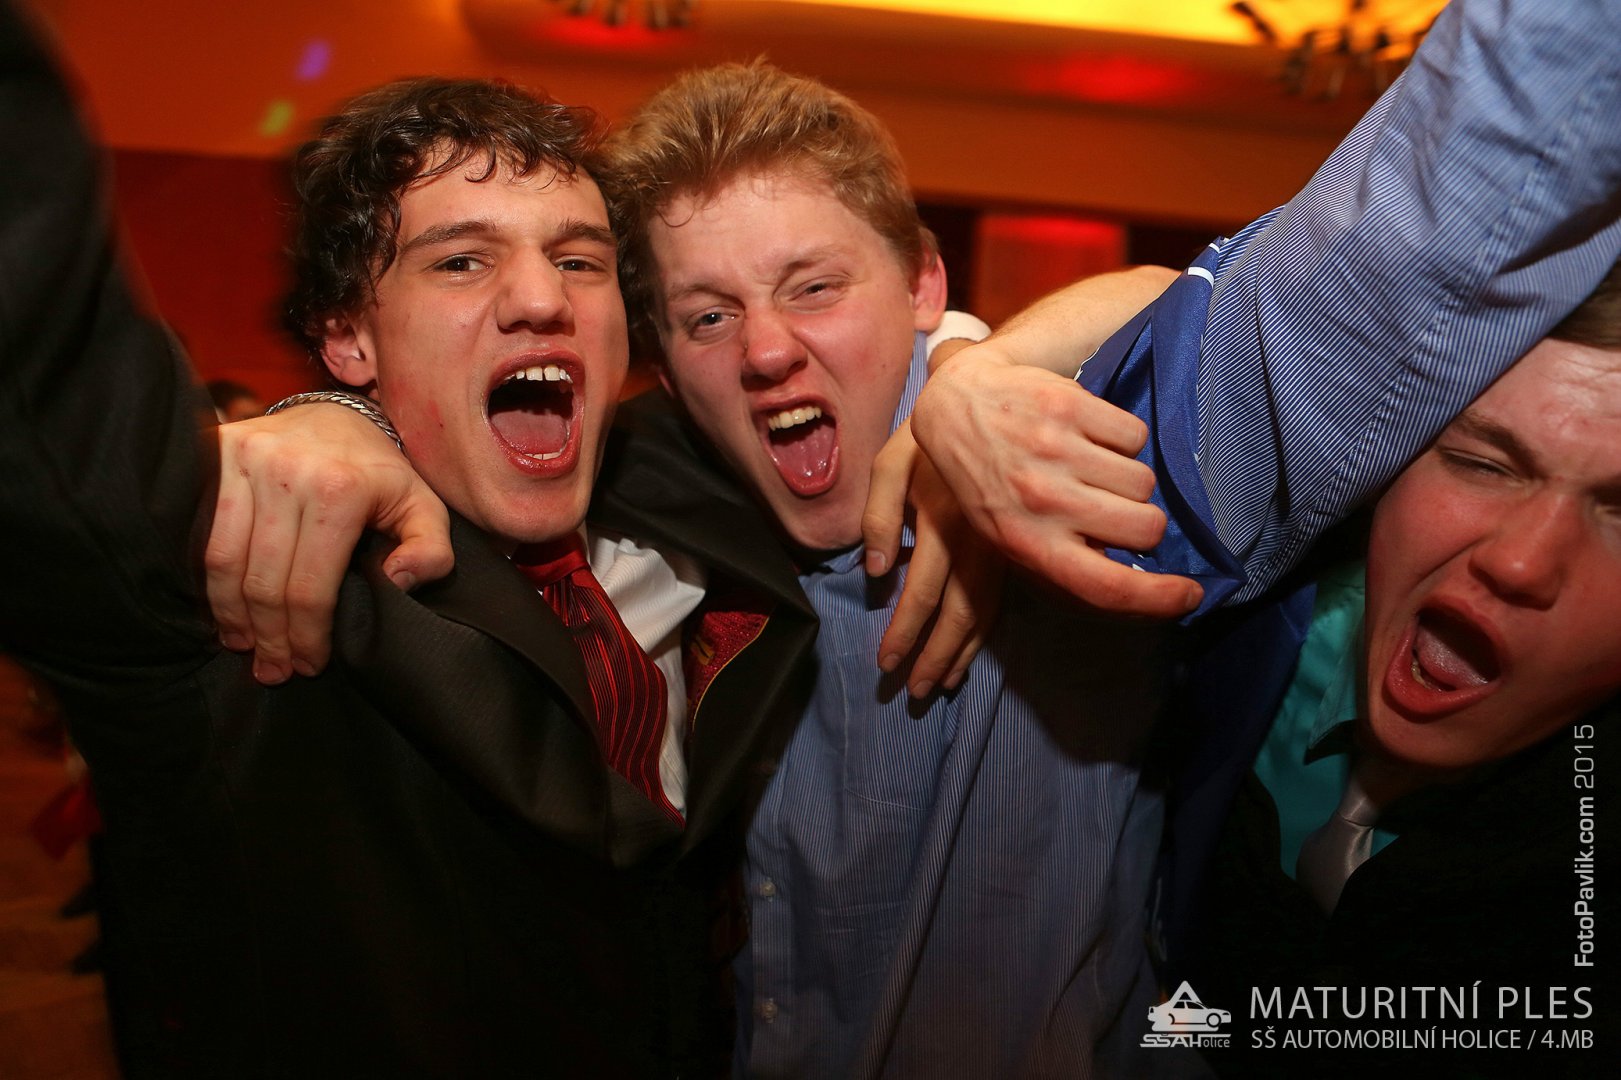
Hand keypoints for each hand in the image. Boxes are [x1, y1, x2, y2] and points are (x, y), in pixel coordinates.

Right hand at [206, 404, 452, 683]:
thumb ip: (430, 551)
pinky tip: (219, 608)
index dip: (307, 637)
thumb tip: (398, 582)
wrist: (337, 413)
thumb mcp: (425, 508)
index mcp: (339, 488)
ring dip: (230, 615)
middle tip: (273, 669)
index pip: (310, 587)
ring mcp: (244, 458)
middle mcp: (286, 470)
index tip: (308, 664)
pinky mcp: (213, 452)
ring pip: (223, 560)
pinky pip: (197, 530)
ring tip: (244, 645)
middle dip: (269, 637)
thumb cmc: (381, 474)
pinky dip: (204, 578)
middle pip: (263, 581)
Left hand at [862, 421, 1003, 696]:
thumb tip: (875, 572)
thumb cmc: (931, 433)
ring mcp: (1001, 546)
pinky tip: (967, 656)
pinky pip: (1000, 600)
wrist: (990, 402)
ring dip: (958, 654)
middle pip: (957, 615)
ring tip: (935, 684)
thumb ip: (878, 515)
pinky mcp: (1014, 546)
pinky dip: (983, 635)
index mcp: (944, 520)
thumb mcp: (891, 461)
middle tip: (910, 691)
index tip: (885, 663)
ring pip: (983, 614)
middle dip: (932, 657)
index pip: (922, 592)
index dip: (905, 633)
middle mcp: (977, 541)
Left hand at [909, 344, 1201, 616]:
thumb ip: (1066, 563)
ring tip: (1093, 469)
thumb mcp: (1012, 537)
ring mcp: (1055, 450)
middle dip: (1144, 523)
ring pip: (1144, 480)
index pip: (1106, 587)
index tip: (1191, 596)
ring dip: (1130, 478)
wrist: (956, 406)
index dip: (1159, 599)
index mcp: (1027, 544)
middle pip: (1145, 528)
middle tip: (1113, 508)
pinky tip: (1089, 436)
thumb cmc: (990, 484)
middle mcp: (1043, 500)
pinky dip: (1123, 438)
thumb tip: (1137, 588)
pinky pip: (1135, 434)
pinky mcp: (1069, 406)